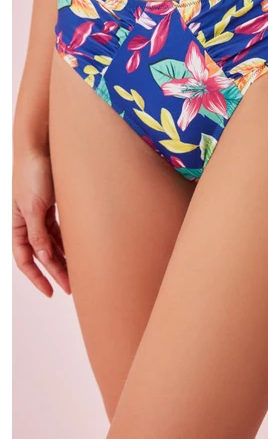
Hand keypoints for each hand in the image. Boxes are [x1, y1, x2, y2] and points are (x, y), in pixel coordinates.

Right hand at [12, 151, 70, 296]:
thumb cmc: (32, 174)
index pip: (25, 258)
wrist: (41, 146)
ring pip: (53, 242)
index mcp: (17, 224)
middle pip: (42, 253)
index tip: (51, 291)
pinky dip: (68, 240)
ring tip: (79, 272)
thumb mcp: (34, 207)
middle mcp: (28, 221)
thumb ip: (38, 233)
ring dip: (64, 257)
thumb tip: (43, 258)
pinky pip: (61, 228)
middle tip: (72, 287)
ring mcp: (41, 213)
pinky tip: (80, 249)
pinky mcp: (53, 204)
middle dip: (56, 271)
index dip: (37, 277)